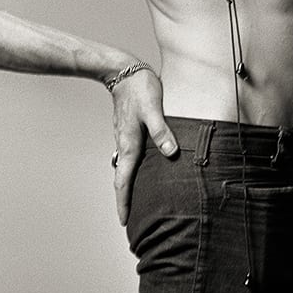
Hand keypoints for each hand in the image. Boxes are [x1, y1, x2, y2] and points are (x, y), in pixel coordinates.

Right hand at [111, 68, 177, 225]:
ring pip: (126, 168)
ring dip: (128, 185)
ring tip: (135, 199)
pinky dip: (132, 169)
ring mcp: (125, 138)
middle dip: (125, 199)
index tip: (123, 220)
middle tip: (128, 218)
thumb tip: (170, 153)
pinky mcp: (128, 131)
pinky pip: (130, 157)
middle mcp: (124, 145)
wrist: (122, 71)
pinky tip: (141, 170)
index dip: (124, 202)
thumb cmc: (139, 89)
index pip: (124, 180)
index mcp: (130, 145)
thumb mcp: (153, 109)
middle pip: (123, 179)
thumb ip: (162, 131)